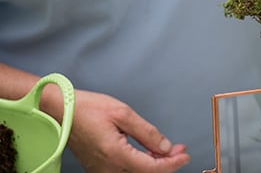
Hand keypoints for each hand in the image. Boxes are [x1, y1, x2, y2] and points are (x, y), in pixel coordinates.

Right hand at [67, 90, 189, 171]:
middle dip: (166, 164)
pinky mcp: (98, 167)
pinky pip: (125, 171)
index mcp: (115, 155)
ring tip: (168, 150)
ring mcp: (102, 170)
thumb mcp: (123, 113)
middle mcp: (108, 168)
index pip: (152, 168)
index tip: (185, 155)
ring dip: (154, 164)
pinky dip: (141, 164)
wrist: (61, 110)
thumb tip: (165, 147)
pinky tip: (150, 153)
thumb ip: (147, 133)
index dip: (172, 163)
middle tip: (179, 150)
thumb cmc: (87, 108)